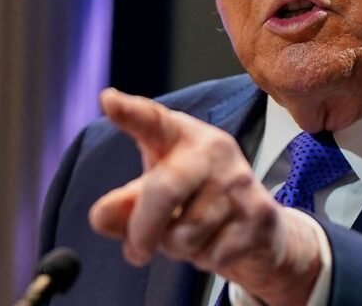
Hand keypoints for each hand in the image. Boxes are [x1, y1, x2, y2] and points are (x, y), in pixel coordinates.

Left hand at [89, 88, 321, 305]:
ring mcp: (239, 179)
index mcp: (182, 136)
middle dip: (142, 230)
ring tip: (191, 238)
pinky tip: (217, 246)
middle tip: (136, 252)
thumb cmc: (197, 205)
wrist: (260, 232)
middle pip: (165, 189)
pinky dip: (205, 261)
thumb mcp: (155, 200)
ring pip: (186, 232)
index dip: (130, 113)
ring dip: (176, 249)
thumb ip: (125, 207)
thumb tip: (100, 216)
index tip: (108, 100)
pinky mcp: (259, 213)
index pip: (153, 121)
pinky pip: (213, 253)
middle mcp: (213, 149)